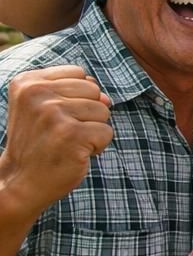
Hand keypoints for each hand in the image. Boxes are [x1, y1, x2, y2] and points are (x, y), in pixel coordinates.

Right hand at [0, 66, 112, 215]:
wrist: (21, 182)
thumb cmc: (39, 143)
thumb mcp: (45, 108)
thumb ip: (75, 92)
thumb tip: (107, 99)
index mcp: (28, 82)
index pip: (79, 73)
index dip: (78, 97)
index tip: (55, 117)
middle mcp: (37, 94)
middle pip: (94, 90)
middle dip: (88, 113)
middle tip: (62, 132)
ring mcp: (53, 113)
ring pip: (103, 110)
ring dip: (92, 130)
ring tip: (67, 143)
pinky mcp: (70, 134)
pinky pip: (106, 132)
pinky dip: (98, 146)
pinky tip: (75, 154)